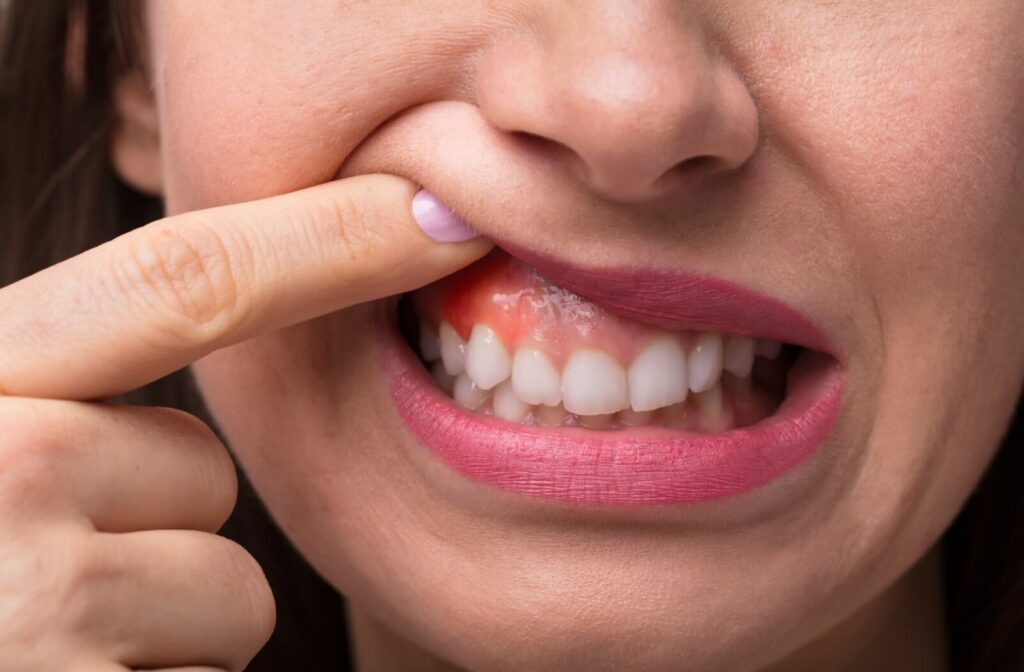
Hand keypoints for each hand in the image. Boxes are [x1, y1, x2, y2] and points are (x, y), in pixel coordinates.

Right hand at [0, 175, 489, 670]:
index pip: (181, 282)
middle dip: (157, 528)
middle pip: (205, 475)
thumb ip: (57, 396)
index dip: (324, 240)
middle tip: (35, 577)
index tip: (435, 216)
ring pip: (227, 599)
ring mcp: (36, 613)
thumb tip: (208, 402)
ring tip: (41, 651)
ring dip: (160, 633)